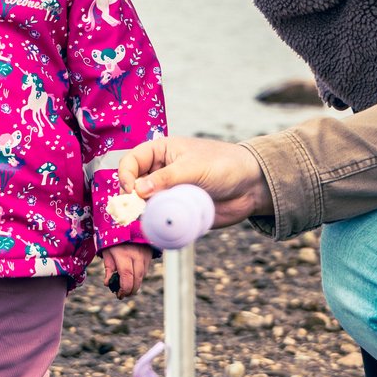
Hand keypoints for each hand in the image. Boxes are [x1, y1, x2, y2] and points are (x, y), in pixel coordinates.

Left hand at [100, 243, 151, 298]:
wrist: (128, 223)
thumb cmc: (114, 239)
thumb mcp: (107, 251)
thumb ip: (108, 267)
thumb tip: (108, 283)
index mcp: (123, 254)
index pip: (126, 276)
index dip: (124, 288)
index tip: (119, 294)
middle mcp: (136, 255)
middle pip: (137, 279)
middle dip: (130, 290)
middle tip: (123, 295)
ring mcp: (144, 255)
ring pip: (142, 276)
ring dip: (135, 285)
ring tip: (127, 288)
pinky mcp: (149, 255)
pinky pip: (145, 270)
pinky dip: (138, 277)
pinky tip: (132, 278)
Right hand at [124, 136, 269, 227]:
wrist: (250, 186)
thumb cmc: (224, 165)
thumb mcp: (193, 167)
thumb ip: (166, 178)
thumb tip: (138, 190)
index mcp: (160, 152)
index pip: (131, 161)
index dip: (125, 175)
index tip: (131, 190)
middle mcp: (160, 172)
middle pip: (133, 185)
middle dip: (132, 198)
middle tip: (137, 209)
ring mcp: (167, 192)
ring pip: (144, 204)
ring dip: (145, 212)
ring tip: (154, 217)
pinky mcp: (176, 210)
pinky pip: (160, 218)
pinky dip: (158, 223)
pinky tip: (163, 224)